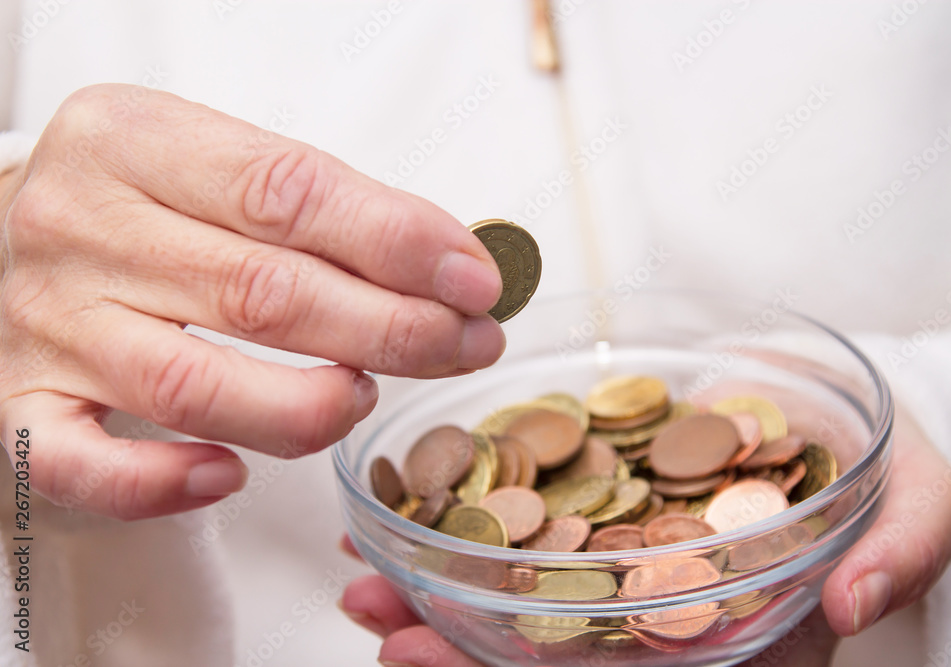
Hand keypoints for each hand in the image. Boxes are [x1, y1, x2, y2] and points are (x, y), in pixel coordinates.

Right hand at [0, 84, 503, 519]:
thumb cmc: (138, 202)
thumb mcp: (217, 163)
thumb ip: (324, 209)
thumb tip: (450, 267)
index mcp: (134, 142)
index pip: (288, 192)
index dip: (396, 242)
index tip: (474, 280)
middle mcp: (81, 229)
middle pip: (262, 294)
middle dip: (390, 330)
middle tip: (465, 345)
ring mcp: (48, 325)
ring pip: (193, 388)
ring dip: (305, 407)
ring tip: (363, 398)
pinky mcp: (21, 406)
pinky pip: (84, 465)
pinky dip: (163, 482)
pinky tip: (229, 474)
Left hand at [339, 410, 950, 665]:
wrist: (843, 409)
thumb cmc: (881, 465)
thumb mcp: (919, 502)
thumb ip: (903, 548)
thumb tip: (856, 601)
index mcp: (735, 630)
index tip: (452, 666)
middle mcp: (668, 605)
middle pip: (560, 648)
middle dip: (464, 651)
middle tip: (384, 632)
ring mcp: (626, 552)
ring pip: (526, 593)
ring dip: (440, 594)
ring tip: (365, 586)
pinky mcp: (598, 492)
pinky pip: (524, 519)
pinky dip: (458, 521)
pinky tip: (397, 515)